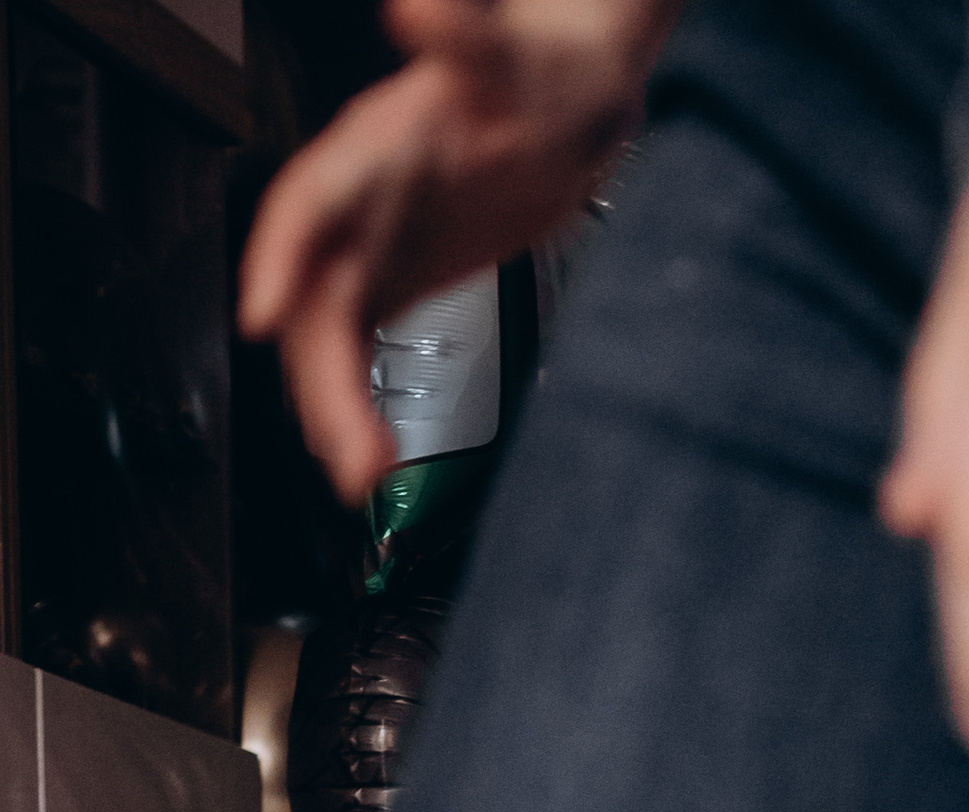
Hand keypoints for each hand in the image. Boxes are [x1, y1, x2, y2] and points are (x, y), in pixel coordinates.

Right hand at [238, 0, 669, 500]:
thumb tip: (421, 7)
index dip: (278, 256)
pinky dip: (359, 407)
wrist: (573, 101)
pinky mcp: (397, 283)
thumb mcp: (512, 58)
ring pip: (331, 338)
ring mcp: (376, 246)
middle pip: (316, 296)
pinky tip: (372, 457)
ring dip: (336, 409)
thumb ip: (465, 39)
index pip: (309, 200)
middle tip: (347, 450)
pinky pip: (358, 353)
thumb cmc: (543, 73)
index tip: (261, 315)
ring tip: (361, 474)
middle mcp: (362, 200)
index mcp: (377, 146)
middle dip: (320, 377)